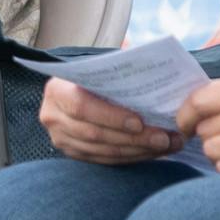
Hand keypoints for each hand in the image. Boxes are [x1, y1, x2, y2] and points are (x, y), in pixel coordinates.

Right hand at [38, 77, 183, 164]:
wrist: (79, 89)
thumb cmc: (96, 76)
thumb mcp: (101, 66)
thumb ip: (118, 66)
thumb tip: (144, 58)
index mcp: (57, 90)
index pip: (81, 106)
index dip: (111, 117)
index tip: (139, 122)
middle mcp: (53, 117)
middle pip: (94, 133)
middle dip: (133, 138)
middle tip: (164, 137)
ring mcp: (60, 139)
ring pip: (102, 151)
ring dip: (138, 150)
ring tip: (166, 145)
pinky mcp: (73, 153)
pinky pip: (104, 160)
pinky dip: (131, 157)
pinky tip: (153, 152)